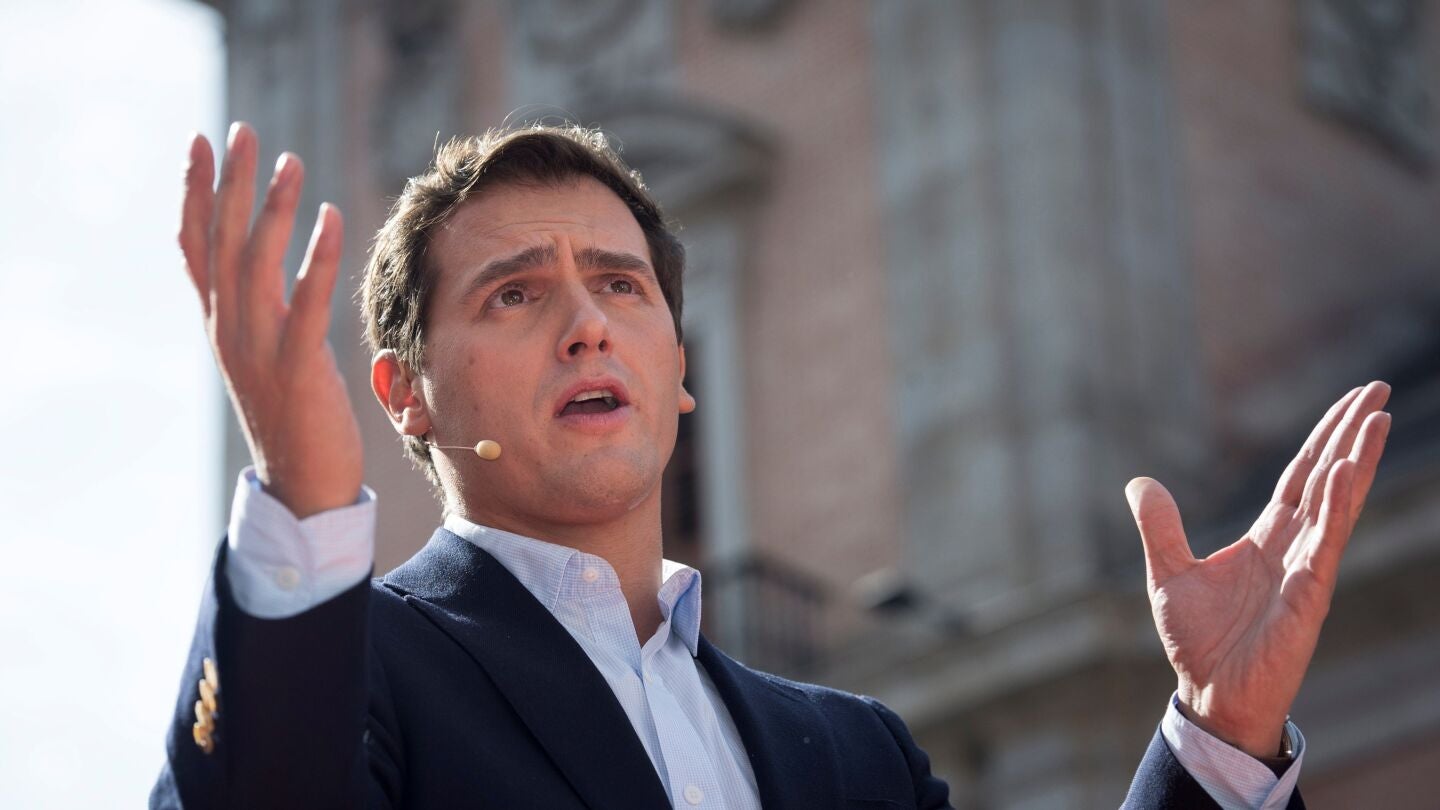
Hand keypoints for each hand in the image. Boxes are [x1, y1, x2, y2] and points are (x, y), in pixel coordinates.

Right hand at [179, 123, 362, 517]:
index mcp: (221, 325)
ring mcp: (259, 348)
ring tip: (290, 160)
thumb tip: (264, 272)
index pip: (197, 246)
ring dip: (273, 207)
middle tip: (242, 131)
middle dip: (231, 182)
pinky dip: (315, 257)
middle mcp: (230, 329)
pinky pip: (305, 302)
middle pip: (222, 242)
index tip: (199, 143)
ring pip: (257, 264)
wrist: (303, 484)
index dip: (195, 193)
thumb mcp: (266, 356)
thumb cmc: (295, 417)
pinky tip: (330, 217)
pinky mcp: (297, 366)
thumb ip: (259, 313)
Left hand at [1125, 381, 1390, 756]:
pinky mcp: (1309, 594)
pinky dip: (1338, 504)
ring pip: (1338, 501)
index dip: (1323, 440)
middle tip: (1378, 389)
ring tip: (1379, 416)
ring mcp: (1306, 568)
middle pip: (1327, 476)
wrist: (1209, 695)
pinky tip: (1348, 470)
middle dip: (1351, 434)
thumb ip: (1160, 527)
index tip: (1350, 405)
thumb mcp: (1168, 573)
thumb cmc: (1199, 643)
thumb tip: (1140, 481)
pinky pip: (1327, 540)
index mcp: (1266, 539)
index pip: (1301, 477)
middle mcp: (1293, 547)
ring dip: (1357, 458)